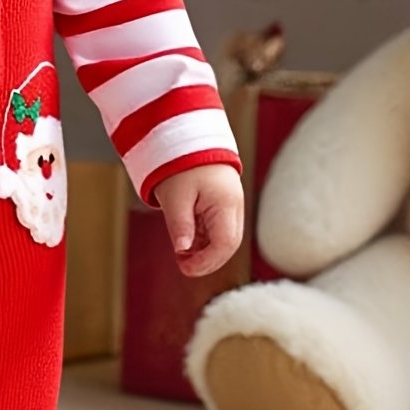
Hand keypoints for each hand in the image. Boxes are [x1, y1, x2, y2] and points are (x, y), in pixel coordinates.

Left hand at [153, 163, 243, 278]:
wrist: (188, 141)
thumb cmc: (180, 166)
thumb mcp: (175, 197)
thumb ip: (180, 225)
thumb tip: (182, 251)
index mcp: (225, 204)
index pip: (225, 243)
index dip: (207, 261)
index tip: (185, 268)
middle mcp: (234, 207)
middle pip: (229, 244)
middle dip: (208, 260)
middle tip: (183, 266)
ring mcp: (231, 206)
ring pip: (224, 239)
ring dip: (206, 251)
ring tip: (182, 255)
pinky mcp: (224, 206)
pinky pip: (219, 229)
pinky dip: (205, 240)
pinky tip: (188, 243)